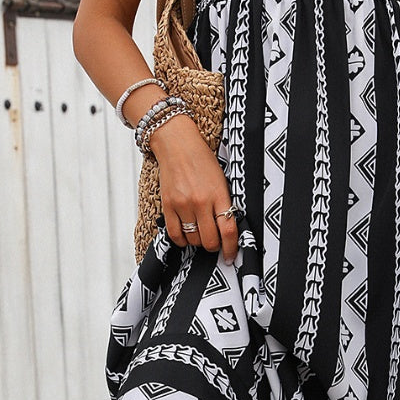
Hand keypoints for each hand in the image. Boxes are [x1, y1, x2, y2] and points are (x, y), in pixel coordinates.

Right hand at [148, 113, 238, 262]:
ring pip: (193, 239)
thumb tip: (227, 230)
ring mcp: (183, 204)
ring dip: (198, 242)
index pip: (228, 230)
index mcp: (219, 194)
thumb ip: (225, 204)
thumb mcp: (221, 180)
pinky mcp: (168, 205)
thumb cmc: (202, 160)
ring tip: (200, 233)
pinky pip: (175, 234)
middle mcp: (201, 201)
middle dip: (214, 246)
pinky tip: (186, 235)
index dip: (231, 248)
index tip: (230, 256)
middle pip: (209, 240)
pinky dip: (182, 240)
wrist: (177, 144)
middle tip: (215, 242)